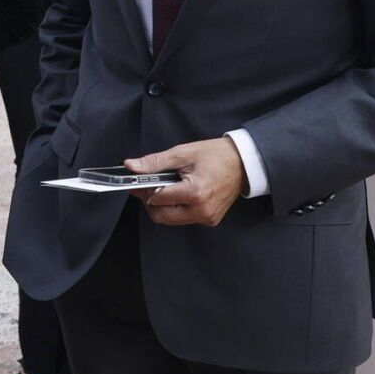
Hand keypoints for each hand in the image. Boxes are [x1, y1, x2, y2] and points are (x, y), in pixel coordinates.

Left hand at [129, 137, 246, 226]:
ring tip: (166, 187)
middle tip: (147, 186)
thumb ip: (154, 163)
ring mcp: (207, 217)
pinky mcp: (210, 220)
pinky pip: (183, 219)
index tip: (136, 182)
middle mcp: (202, 210)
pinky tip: (179, 194)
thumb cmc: (215, 155)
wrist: (242, 163)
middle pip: (160, 215)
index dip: (143, 190)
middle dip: (149, 201)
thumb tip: (131, 167)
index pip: (156, 199)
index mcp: (195, 193)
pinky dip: (175, 209)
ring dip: (162, 206)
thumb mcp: (182, 153)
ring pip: (170, 219)